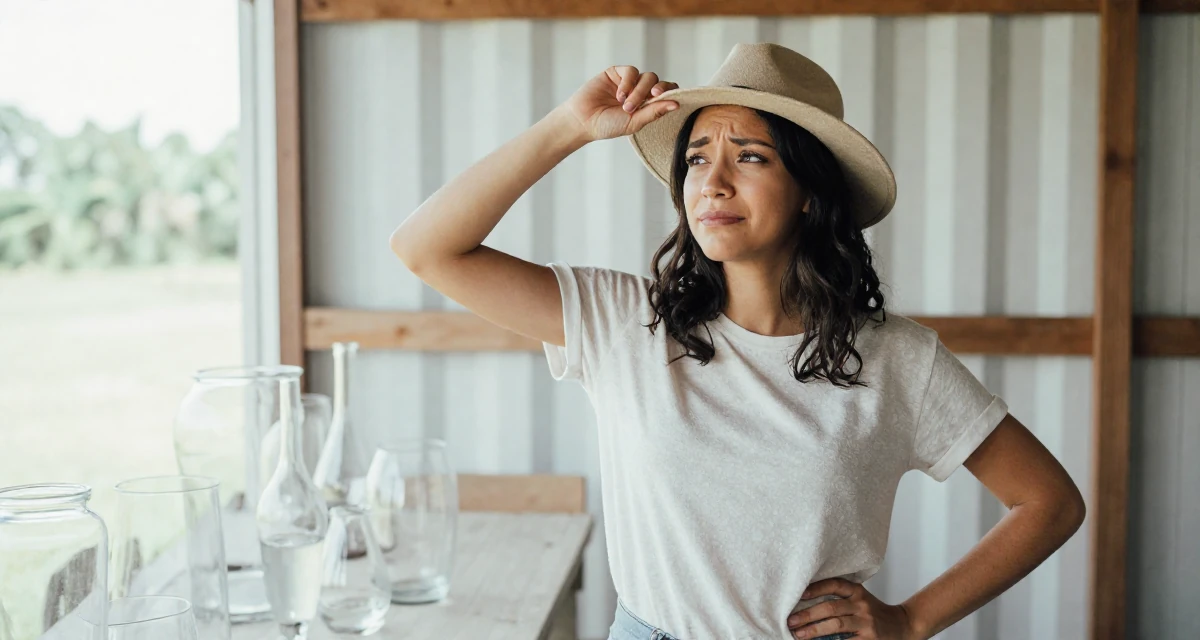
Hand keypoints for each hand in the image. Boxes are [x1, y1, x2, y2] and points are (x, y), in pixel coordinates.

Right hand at [558, 65, 679, 142]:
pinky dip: (628, 83)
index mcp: (648, 105)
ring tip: (626, 106)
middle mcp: (641, 92)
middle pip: (659, 83)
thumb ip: (654, 112)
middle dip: (657, 91)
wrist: (583, 121)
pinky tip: (619, 96)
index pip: (668, 93)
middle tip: (651, 98)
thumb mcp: (634, 122)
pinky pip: (631, 71)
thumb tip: (677, 104)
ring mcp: (629, 81)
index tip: (667, 100)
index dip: (671, 93)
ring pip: (647, 77)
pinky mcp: (617, 73)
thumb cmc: (608, 125)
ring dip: (639, 91)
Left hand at [787, 578, 919, 639]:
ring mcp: (866, 623)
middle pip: (831, 607)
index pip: (834, 585)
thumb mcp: (860, 599)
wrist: (904, 626)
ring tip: (799, 635)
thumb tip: (805, 601)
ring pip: (836, 625)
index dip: (816, 588)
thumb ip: (840, 598)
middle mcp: (862, 605)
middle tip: (791, 621)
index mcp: (857, 592)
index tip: (798, 594)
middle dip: (808, 614)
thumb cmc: (874, 613)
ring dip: (815, 630)